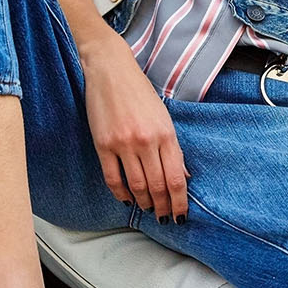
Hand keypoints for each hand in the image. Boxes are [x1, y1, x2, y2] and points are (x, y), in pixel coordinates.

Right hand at [82, 33, 189, 220]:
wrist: (110, 70)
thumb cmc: (139, 92)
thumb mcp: (164, 117)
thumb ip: (173, 148)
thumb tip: (184, 176)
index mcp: (166, 134)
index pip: (177, 178)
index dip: (180, 201)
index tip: (181, 214)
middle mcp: (147, 141)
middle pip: (158, 186)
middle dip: (163, 206)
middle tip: (165, 217)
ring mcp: (124, 144)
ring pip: (137, 186)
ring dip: (144, 203)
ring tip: (148, 209)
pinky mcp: (103, 144)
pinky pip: (113, 178)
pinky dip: (121, 193)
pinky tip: (127, 199)